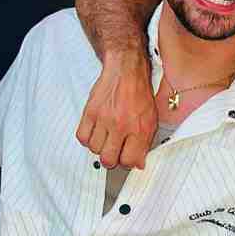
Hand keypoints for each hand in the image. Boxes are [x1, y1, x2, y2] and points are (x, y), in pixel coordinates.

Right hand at [75, 51, 156, 168]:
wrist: (126, 71)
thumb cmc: (139, 94)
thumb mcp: (151, 119)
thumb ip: (145, 143)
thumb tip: (138, 164)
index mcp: (139, 128)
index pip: (130, 161)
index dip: (128, 163)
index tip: (127, 158)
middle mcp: (121, 125)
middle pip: (109, 159)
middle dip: (112, 159)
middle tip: (115, 151)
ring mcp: (104, 119)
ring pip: (95, 150)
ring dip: (100, 148)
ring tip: (107, 138)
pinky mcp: (90, 112)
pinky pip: (82, 137)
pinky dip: (88, 139)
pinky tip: (96, 133)